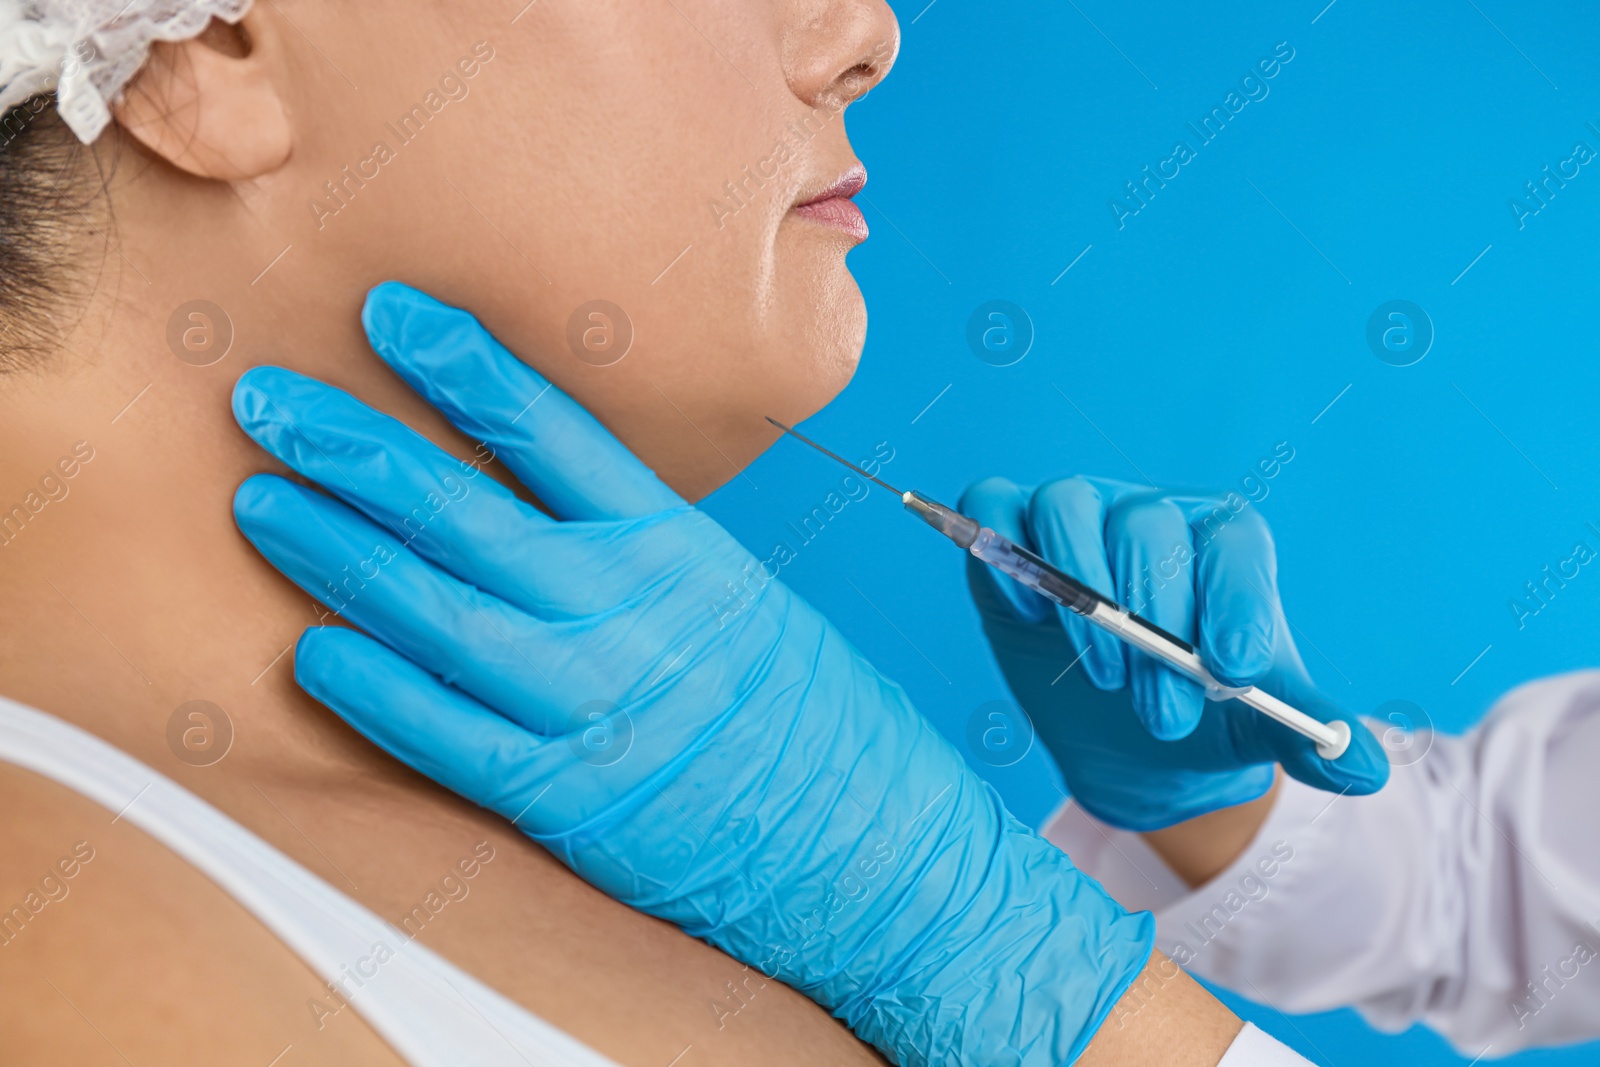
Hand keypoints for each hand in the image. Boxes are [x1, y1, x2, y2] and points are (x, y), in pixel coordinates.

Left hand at [229, 283, 1153, 1066]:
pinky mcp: (570, 794)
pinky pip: (450, 735)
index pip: (555, 434)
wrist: (865, 838)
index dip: (464, 367)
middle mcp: (631, 610)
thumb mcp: (736, 591)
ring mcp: (597, 702)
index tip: (389, 314)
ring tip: (261, 501)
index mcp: (679, 547)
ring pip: (438, 612)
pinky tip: (311, 651)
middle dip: (354, 448)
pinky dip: (376, 692)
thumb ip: (636, 545)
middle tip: (266, 400)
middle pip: (467, 512)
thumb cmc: (805, 708)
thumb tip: (524, 492)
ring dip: (338, 553)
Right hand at [959, 476, 1387, 831]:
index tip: (1235, 669)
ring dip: (1081, 590)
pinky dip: (1001, 546)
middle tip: (1166, 713)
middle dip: (1154, 622)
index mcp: (1224, 542)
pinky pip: (994, 508)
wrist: (1132, 730)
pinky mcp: (1009, 537)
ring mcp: (1075, 518)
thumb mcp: (1263, 726)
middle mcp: (1149, 515)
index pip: (1231, 543)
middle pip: (1146, 525)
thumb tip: (1363, 768)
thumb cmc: (1205, 709)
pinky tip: (1029, 615)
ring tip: (1105, 677)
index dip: (1232, 599)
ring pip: (1066, 506)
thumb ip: (1313, 740)